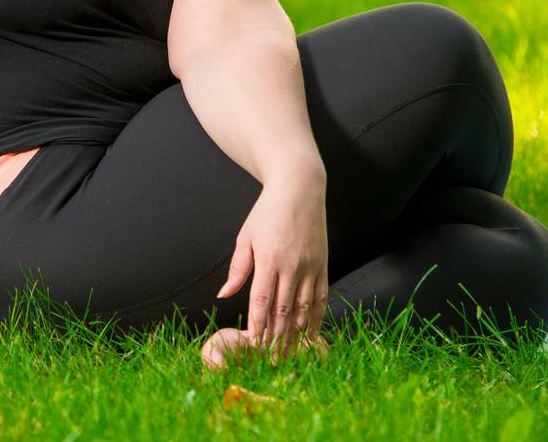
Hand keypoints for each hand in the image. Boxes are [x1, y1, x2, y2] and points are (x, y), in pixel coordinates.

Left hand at [213, 175, 328, 359]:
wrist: (299, 189)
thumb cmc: (267, 212)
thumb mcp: (245, 236)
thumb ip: (238, 268)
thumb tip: (224, 294)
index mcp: (269, 259)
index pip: (263, 300)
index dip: (259, 324)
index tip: (255, 342)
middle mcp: (292, 266)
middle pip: (284, 310)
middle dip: (277, 337)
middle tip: (271, 358)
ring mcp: (311, 267)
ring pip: (304, 308)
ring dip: (296, 334)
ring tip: (289, 353)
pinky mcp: (323, 265)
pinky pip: (321, 298)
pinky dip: (316, 318)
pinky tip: (310, 333)